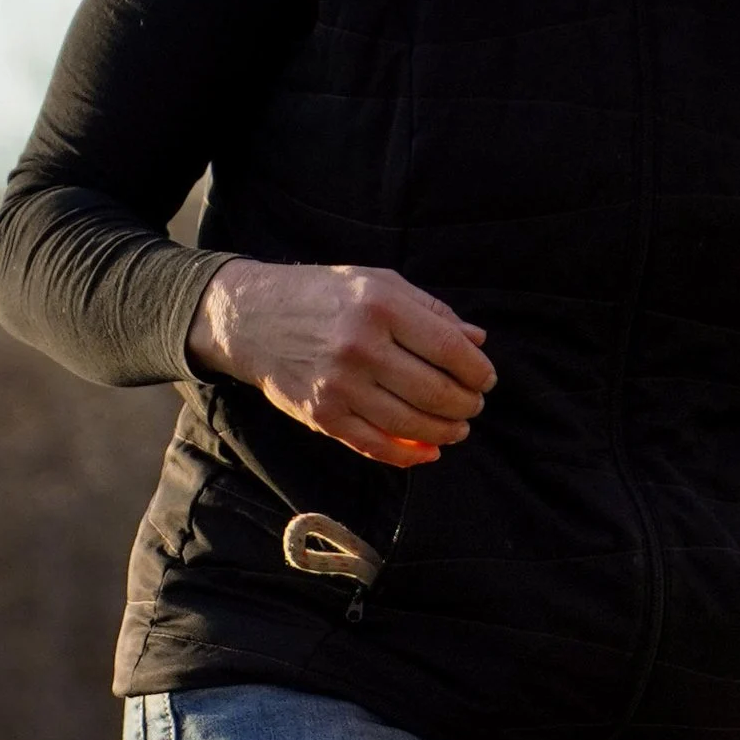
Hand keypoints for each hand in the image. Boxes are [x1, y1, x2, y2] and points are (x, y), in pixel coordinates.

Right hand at [186, 259, 494, 468]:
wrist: (253, 317)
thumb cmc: (324, 297)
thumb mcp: (376, 284)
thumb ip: (430, 311)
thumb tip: (478, 340)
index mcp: (379, 306)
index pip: (450, 350)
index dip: (477, 371)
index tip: (485, 379)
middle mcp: (360, 345)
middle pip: (436, 392)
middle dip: (466, 405)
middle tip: (472, 405)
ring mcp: (340, 385)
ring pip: (412, 425)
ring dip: (445, 432)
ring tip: (457, 427)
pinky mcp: (324, 415)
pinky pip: (378, 446)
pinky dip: (410, 455)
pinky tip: (429, 450)